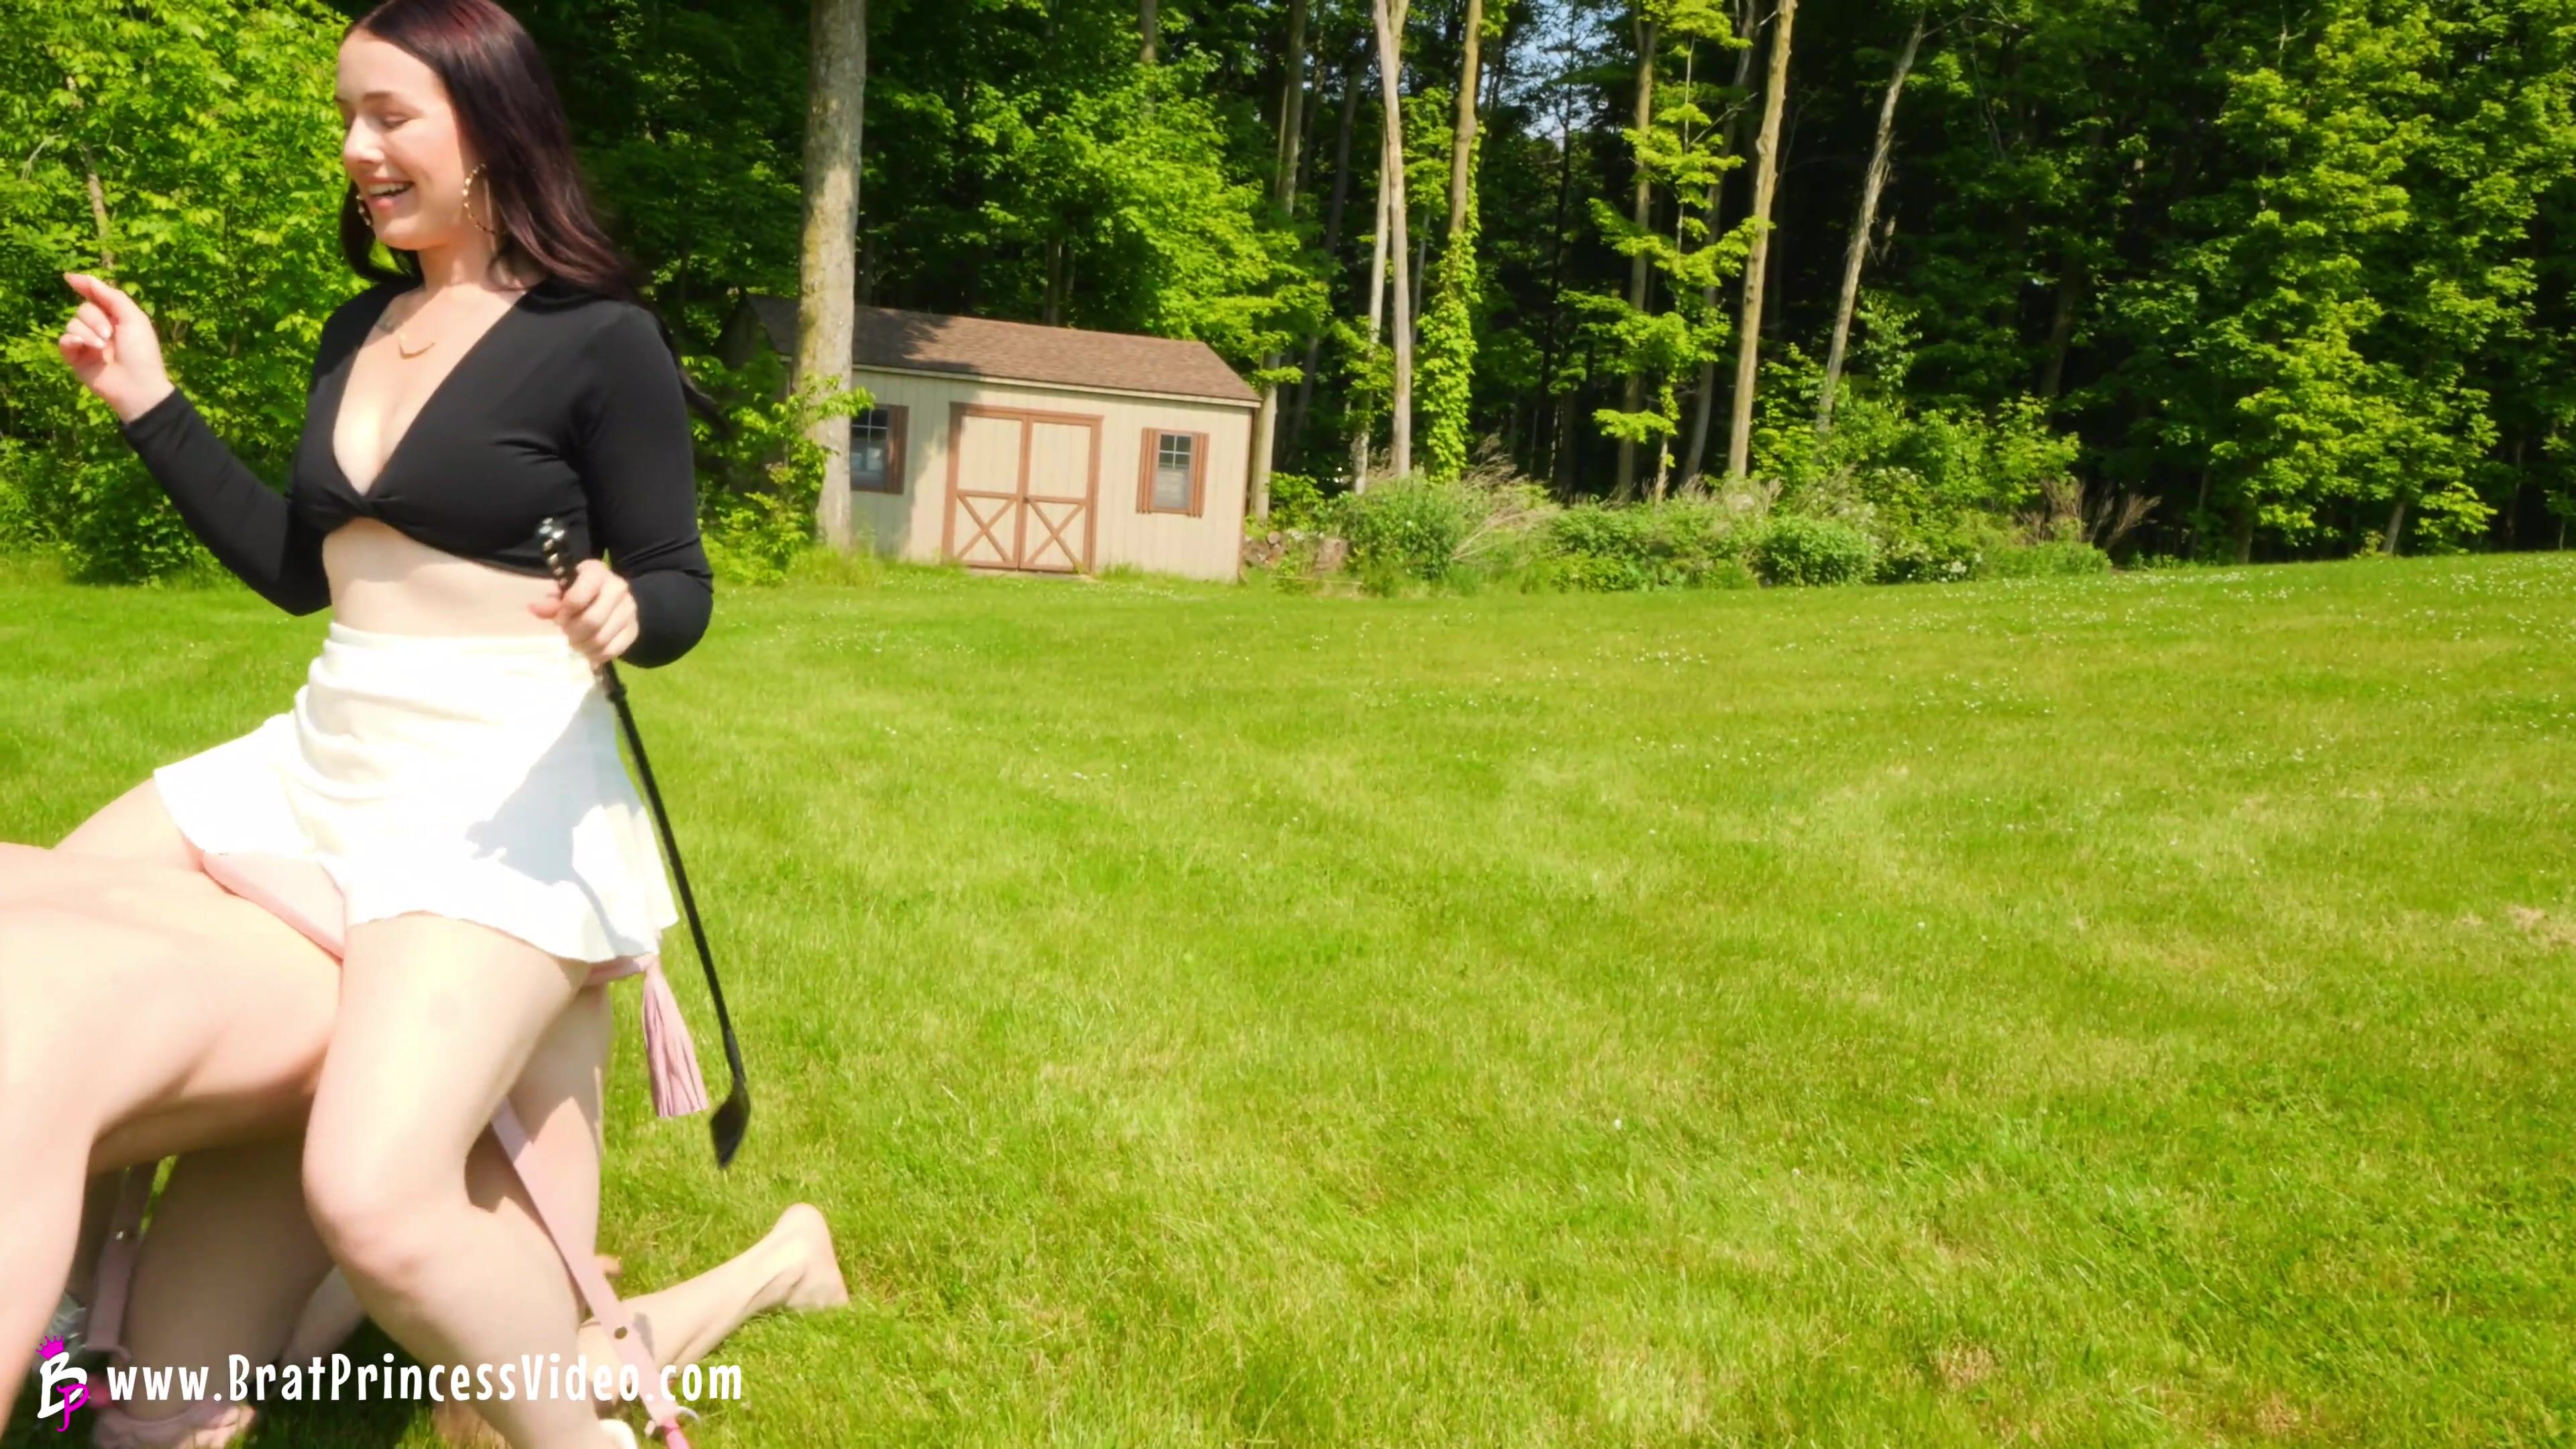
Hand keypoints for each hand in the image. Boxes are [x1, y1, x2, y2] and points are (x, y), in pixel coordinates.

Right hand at [56, 273, 173, 422]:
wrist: (137, 385)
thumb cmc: (141, 352)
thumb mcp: (134, 318)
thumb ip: (112, 296)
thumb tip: (87, 278)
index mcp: (117, 317)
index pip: (96, 297)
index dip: (84, 286)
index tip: (70, 278)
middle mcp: (100, 327)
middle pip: (83, 309)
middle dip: (94, 319)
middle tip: (109, 335)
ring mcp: (86, 343)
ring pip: (72, 323)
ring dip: (86, 332)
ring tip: (101, 347)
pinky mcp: (75, 357)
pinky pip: (64, 340)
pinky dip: (72, 341)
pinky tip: (82, 347)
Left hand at [529, 558, 639, 665]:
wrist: (614, 598)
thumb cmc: (583, 591)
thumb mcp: (566, 590)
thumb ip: (552, 602)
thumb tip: (534, 609)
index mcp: (597, 573)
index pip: (577, 597)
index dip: (564, 613)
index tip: (559, 619)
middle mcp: (618, 588)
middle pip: (591, 621)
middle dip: (573, 632)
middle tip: (567, 634)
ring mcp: (629, 610)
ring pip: (601, 639)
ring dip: (584, 646)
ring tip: (577, 643)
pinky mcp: (633, 629)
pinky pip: (613, 650)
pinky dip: (597, 655)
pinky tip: (589, 651)